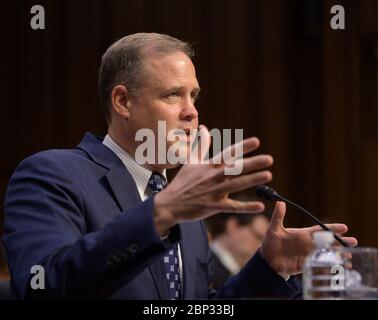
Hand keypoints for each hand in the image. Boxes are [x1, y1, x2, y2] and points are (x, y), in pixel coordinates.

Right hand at [154, 125, 273, 235]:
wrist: (170, 203)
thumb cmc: (182, 182)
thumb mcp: (191, 161)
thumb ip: (201, 145)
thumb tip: (204, 128)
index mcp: (209, 165)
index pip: (228, 154)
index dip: (242, 147)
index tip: (257, 141)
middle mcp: (213, 177)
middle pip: (235, 168)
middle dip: (253, 163)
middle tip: (269, 159)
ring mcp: (214, 192)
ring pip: (237, 185)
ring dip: (253, 180)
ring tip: (268, 176)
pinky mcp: (214, 206)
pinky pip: (232, 206)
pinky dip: (246, 207)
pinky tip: (260, 206)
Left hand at [260, 201, 357, 278]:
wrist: (267, 261)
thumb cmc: (271, 243)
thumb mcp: (274, 229)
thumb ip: (278, 216)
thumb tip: (280, 202)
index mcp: (302, 234)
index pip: (319, 229)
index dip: (331, 228)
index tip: (344, 227)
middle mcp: (307, 243)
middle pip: (327, 242)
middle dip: (340, 242)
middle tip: (354, 242)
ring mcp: (308, 254)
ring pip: (326, 253)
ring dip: (338, 254)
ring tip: (350, 256)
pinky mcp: (306, 265)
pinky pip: (320, 265)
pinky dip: (330, 266)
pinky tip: (339, 267)